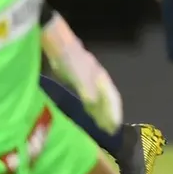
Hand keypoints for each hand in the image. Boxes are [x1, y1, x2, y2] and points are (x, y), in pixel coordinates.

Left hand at [41, 14, 123, 133]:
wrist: (58, 43)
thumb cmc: (69, 59)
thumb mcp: (78, 74)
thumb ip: (86, 89)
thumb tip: (93, 105)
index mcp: (100, 78)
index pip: (112, 98)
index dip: (114, 112)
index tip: (114, 127)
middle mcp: (98, 79)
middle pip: (107, 98)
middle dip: (109, 114)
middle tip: (109, 130)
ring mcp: (88, 78)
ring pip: (98, 97)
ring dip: (100, 111)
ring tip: (100, 125)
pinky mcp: (78, 78)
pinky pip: (89, 95)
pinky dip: (90, 106)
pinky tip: (86, 110)